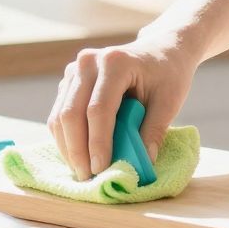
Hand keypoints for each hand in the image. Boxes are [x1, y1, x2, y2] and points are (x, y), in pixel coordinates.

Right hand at [47, 33, 198, 181]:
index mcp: (115, 61)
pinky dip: (66, 138)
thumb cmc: (168, 74)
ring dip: (68, 148)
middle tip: (88, 177)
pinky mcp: (69, 81)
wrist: (160, 50)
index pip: (98, 109)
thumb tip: (143, 162)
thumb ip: (155, 130)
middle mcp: (89, 62)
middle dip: (77, 150)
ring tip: (83, 172)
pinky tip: (78, 156)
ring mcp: (75, 70)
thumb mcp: (170, 100)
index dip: (97, 142)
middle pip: (71, 113)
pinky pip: (59, 114)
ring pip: (59, 116)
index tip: (101, 169)